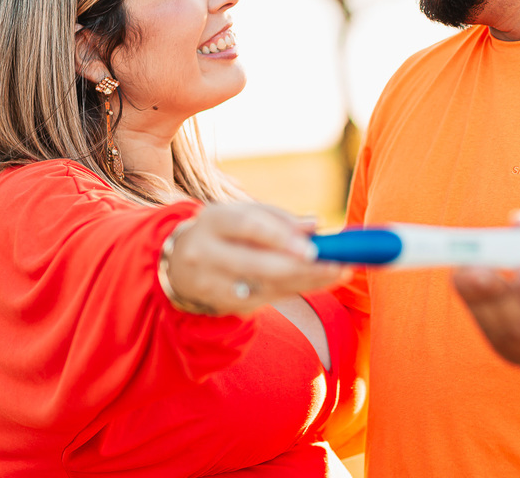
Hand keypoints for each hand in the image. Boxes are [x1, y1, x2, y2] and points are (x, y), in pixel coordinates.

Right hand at [164, 203, 347, 314]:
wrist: (179, 264)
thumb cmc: (222, 232)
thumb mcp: (241, 214)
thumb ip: (277, 218)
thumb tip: (314, 225)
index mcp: (213, 221)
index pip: (247, 227)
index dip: (280, 237)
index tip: (313, 247)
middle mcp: (207, 254)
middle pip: (258, 264)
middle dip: (301, 267)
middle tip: (337, 265)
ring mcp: (213, 285)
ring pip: (266, 286)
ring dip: (307, 281)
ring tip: (340, 272)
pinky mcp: (224, 305)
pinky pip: (267, 299)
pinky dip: (296, 289)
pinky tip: (322, 281)